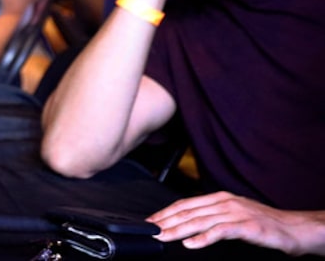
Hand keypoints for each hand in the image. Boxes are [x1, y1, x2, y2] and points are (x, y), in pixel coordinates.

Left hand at [149, 192, 324, 253]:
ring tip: (162, 236)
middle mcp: (224, 202)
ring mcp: (235, 213)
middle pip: (188, 212)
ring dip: (178, 229)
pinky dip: (204, 238)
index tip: (150, 222)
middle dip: (166, 221)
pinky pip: (221, 231)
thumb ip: (213, 216)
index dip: (165, 212)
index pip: (185, 204)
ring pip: (200, 221)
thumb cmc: (263, 224)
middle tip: (149, 230)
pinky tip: (191, 244)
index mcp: (219, 198)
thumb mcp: (233, 214)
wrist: (294, 228)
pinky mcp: (246, 226)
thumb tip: (189, 224)